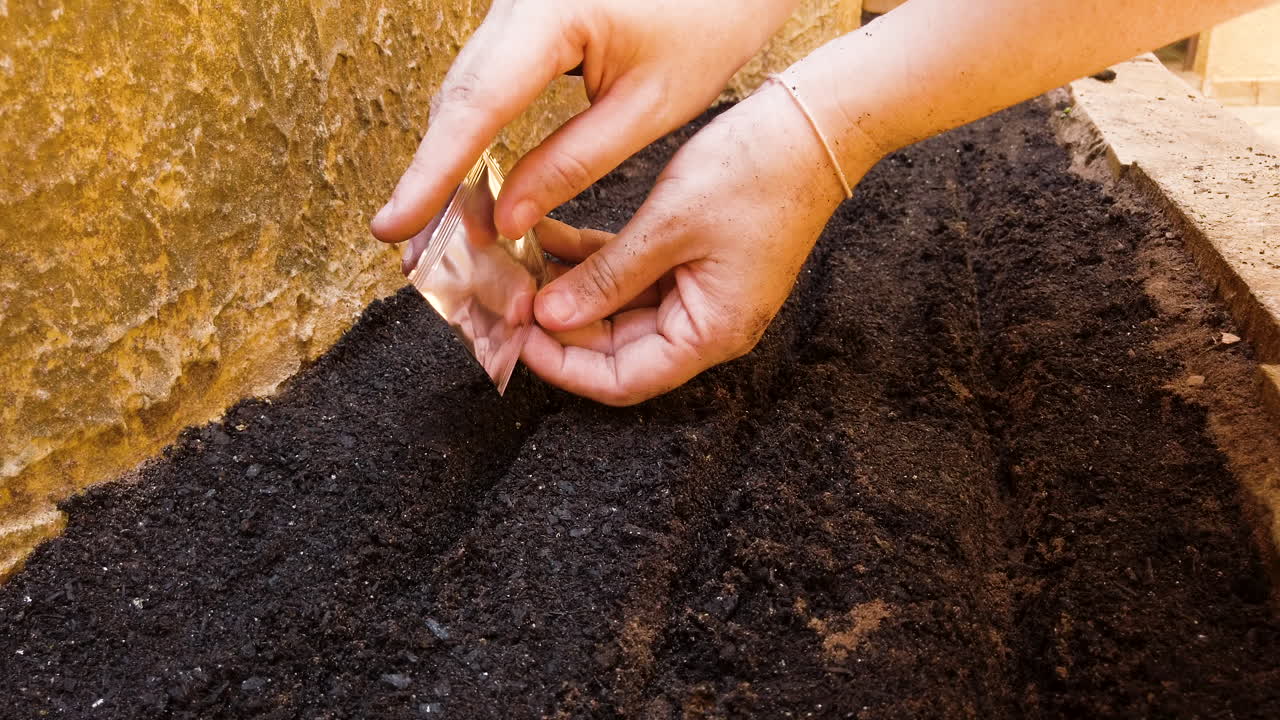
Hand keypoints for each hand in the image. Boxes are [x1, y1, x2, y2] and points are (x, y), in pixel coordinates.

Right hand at [369, 0, 799, 244]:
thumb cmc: (709, 23)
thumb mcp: (648, 108)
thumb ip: (573, 164)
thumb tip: (505, 220)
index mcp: (554, 14)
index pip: (478, 105)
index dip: (431, 173)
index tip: (393, 224)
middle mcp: (520, 0)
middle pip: (458, 98)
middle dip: (432, 178)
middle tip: (408, 249)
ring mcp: (516, 4)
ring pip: (465, 90)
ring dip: (449, 161)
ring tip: (432, 232)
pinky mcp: (523, 17)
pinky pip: (485, 79)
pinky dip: (473, 134)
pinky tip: (466, 184)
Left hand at [520, 81, 881, 404]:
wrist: (814, 127)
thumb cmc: (758, 176)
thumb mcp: (667, 228)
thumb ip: (606, 278)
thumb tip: (550, 316)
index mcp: (710, 332)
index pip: (624, 380)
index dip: (566, 366)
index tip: (520, 337)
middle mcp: (705, 323)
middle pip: (616, 348)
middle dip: (562, 324)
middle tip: (510, 294)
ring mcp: (700, 293)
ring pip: (618, 309)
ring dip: (572, 289)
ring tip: (523, 262)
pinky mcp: (692, 261)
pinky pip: (633, 275)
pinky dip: (594, 261)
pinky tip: (552, 239)